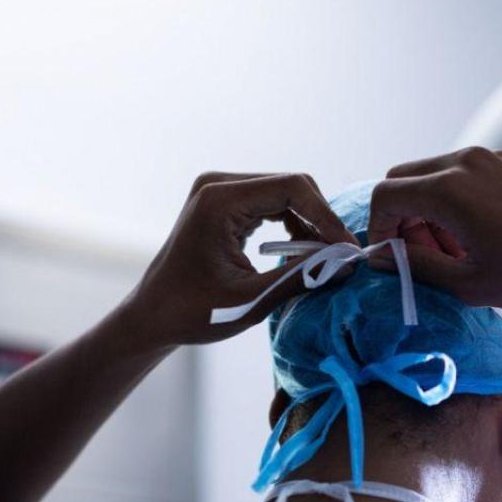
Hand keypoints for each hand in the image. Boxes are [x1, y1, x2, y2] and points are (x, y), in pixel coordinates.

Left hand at [122, 172, 357, 344]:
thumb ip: (301, 276)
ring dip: (309, 222)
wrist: (153, 316)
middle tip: (342, 254)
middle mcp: (218, 185)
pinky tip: (302, 251)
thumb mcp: (252, 299)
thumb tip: (346, 264)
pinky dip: (292, 223)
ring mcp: (219, 191)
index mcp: (220, 201)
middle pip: (290, 185)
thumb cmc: (194, 312)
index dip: (326, 216)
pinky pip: (270, 202)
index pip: (291, 188)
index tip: (347, 247)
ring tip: (325, 256)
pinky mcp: (222, 202)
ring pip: (284, 192)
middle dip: (320, 218)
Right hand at [365, 147, 501, 308]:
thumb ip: (414, 266)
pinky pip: (462, 174)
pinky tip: (479, 237)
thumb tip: (378, 258)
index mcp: (449, 188)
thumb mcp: (468, 283)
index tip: (391, 260)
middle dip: (401, 219)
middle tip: (423, 258)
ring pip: (432, 176)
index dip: (377, 231)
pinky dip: (453, 201)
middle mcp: (465, 161)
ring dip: (427, 211)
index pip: (385, 197)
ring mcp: (490, 157)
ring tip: (453, 253)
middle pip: (403, 180)